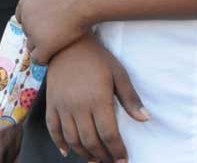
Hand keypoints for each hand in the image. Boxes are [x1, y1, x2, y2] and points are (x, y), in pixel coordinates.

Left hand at [14, 0, 88, 63]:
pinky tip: (56, 54)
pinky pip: (38, 59)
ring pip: (32, 46)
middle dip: (38, 33)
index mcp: (24, 3)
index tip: (47, 20)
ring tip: (57, 43)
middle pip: (27, 32)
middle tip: (56, 31)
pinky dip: (45, 58)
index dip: (33, 19)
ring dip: (41, 47)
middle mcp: (26, 19)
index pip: (21, 17)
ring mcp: (34, 33)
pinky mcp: (45, 46)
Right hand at [44, 34, 147, 162]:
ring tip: (95, 158)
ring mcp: (62, 106)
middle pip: (91, 141)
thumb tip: (145, 119)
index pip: (108, 134)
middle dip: (103, 155)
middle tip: (110, 160)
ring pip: (72, 139)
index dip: (117, 150)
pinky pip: (53, 129)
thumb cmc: (97, 58)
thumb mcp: (118, 73)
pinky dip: (59, 143)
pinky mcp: (51, 103)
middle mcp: (78, 106)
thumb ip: (130, 98)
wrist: (67, 44)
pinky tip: (68, 152)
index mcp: (98, 99)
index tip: (123, 159)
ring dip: (84, 153)